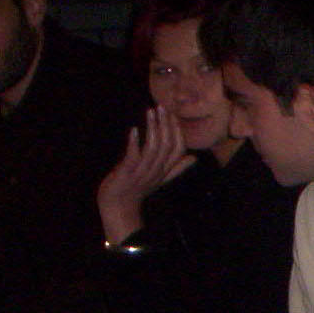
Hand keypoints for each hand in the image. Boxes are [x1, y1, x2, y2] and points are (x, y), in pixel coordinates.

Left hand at [97, 107, 195, 243]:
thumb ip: (177, 168)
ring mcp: (143, 172)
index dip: (177, 131)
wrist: (119, 206)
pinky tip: (133, 130)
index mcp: (165, 170)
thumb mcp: (160, 178)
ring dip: (152, 128)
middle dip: (166, 125)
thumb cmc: (137, 189)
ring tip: (150, 112)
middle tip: (162, 106)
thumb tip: (194, 158)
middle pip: (167, 145)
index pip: (179, 149)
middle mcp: (157, 170)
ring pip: (153, 148)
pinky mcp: (128, 173)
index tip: (173, 114)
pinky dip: (134, 143)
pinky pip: (133, 156)